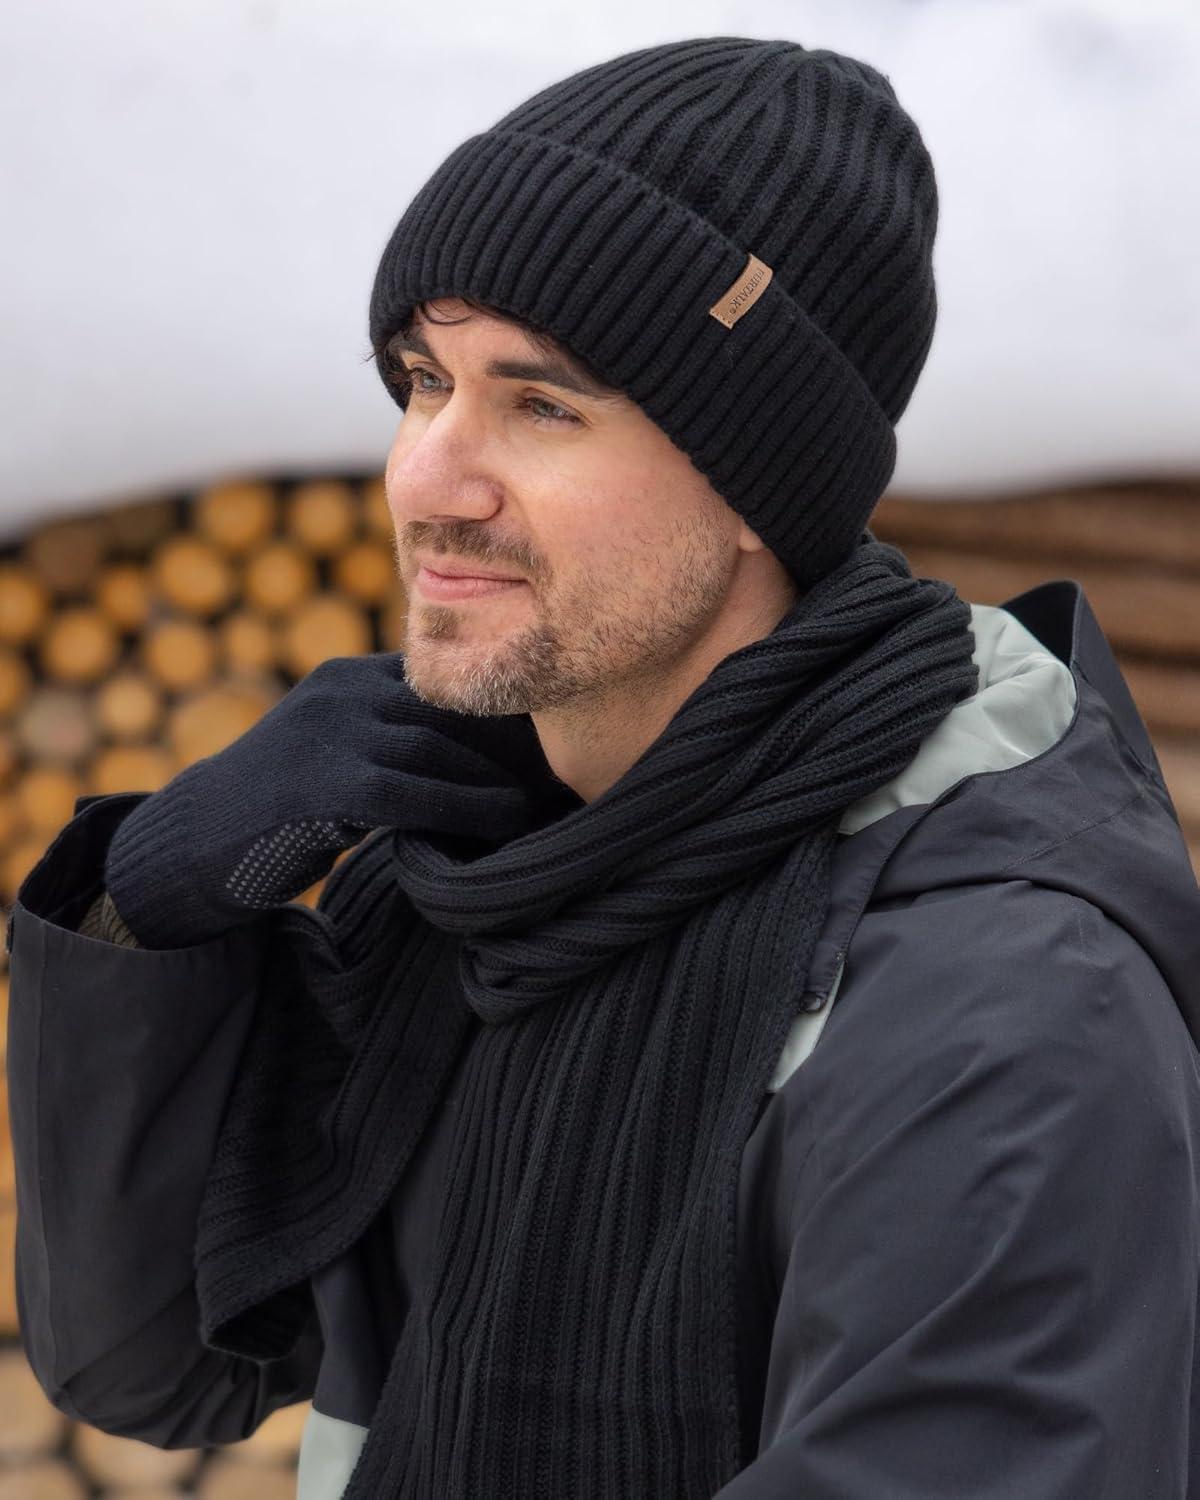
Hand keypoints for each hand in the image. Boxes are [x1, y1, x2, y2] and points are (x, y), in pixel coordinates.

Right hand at [102, 651, 554, 946]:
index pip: (442, 682)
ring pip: (438, 750)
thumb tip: (486, 757)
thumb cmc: (276, 810)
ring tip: (547, 805)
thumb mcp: (335, 753)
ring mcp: (328, 734)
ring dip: (500, 782)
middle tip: (567, 774)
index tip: (552, 740)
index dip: (500, 714)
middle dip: (511, 747)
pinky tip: (508, 825)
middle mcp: (340, 692)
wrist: (188, 846)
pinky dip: (468, 810)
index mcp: (348, 678)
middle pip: (449, 711)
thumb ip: (393, 739)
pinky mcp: (321, 784)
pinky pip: (413, 794)